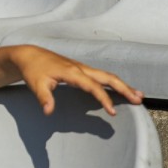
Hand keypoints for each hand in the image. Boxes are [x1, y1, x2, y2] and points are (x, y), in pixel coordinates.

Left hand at [12, 45, 143, 115]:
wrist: (29, 55)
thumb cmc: (33, 70)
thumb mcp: (36, 85)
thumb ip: (44, 98)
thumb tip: (48, 112)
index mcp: (72, 72)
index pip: (93, 87)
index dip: (104, 99)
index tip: (112, 112)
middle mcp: (81, 68)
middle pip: (108, 77)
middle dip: (124, 88)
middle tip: (138, 100)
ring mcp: (82, 68)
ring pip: (107, 75)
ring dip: (122, 85)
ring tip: (138, 95)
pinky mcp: (81, 69)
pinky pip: (102, 76)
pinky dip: (114, 82)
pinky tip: (121, 89)